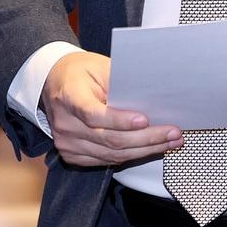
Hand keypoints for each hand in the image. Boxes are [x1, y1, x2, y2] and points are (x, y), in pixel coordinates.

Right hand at [41, 51, 182, 165]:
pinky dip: (130, 155)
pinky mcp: (72, 154)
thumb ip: (120, 82)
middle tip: (172, 133)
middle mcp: (65, 123)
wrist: (54, 83)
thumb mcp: (100, 66)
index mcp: (69, 97)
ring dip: (144, 150)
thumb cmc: (81, 72)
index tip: (144, 119)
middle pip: (108, 139)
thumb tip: (150, 95)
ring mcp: (67, 142)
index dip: (120, 120)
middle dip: (146, 138)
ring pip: (110, 154)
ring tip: (169, 143)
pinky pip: (105, 160)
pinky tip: (150, 149)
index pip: (94, 114)